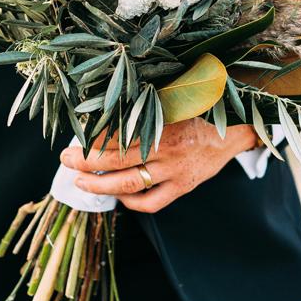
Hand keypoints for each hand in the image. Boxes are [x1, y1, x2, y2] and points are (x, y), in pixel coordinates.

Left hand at [59, 119, 260, 214]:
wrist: (236, 127)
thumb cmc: (200, 108)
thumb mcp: (174, 97)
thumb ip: (146, 104)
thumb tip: (109, 105)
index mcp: (162, 121)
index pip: (116, 133)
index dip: (92, 137)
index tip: (76, 135)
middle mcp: (166, 148)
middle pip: (115, 160)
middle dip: (84, 161)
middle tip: (65, 158)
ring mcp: (174, 171)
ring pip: (127, 185)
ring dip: (99, 185)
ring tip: (80, 181)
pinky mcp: (183, 186)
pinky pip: (151, 202)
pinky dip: (131, 203)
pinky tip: (118, 197)